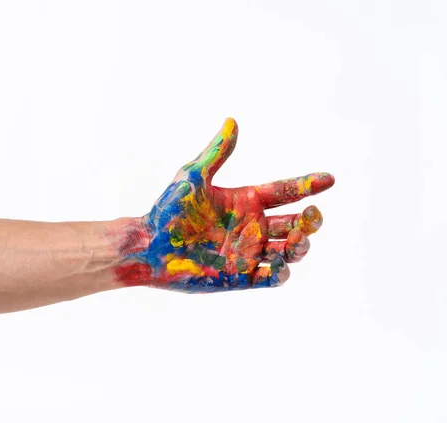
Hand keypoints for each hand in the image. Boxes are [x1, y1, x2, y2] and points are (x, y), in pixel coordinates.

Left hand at [115, 118, 334, 291]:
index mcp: (246, 201)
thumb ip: (216, 153)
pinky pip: (270, 278)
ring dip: (299, 246)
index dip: (307, 185)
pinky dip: (281, 274)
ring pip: (289, 251)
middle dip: (310, 220)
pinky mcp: (240, 277)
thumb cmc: (168, 210)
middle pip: (294, 223)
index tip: (329, 179)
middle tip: (312, 216)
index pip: (285, 192)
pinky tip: (280, 266)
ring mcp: (249, 253)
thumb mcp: (193, 177)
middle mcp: (252, 226)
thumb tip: (232, 121)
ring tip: (296, 240)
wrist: (149, 246)